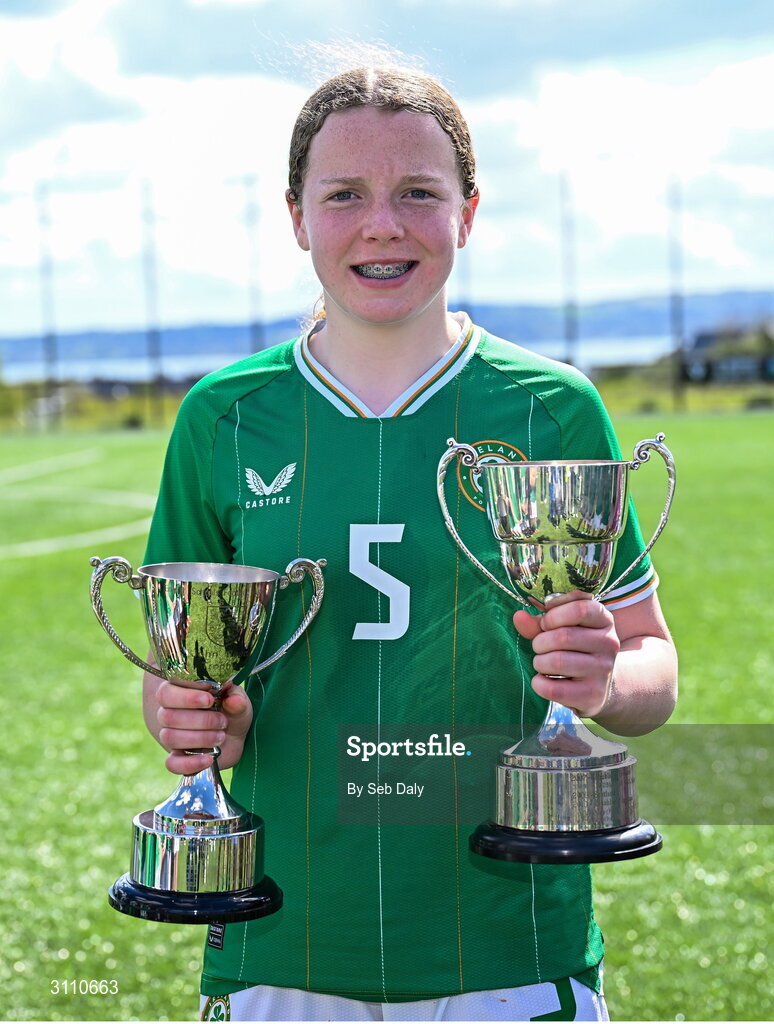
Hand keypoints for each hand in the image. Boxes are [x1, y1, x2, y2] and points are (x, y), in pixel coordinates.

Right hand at [155, 679, 253, 773]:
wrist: (233, 736)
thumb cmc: (230, 712)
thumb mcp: (238, 701)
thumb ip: (237, 699)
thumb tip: (234, 701)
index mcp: (179, 693)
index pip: (165, 693)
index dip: (185, 697)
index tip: (209, 699)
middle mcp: (169, 714)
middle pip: (167, 717)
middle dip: (200, 720)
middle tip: (222, 721)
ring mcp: (171, 737)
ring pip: (170, 737)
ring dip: (199, 738)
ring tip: (220, 736)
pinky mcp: (177, 758)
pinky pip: (172, 764)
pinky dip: (190, 763)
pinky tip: (209, 759)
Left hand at [513, 591, 619, 718]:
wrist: (598, 686)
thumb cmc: (575, 649)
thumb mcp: (563, 629)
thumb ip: (540, 622)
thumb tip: (519, 616)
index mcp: (604, 620)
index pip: (580, 608)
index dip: (554, 615)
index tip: (545, 623)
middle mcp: (609, 643)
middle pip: (564, 636)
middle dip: (540, 641)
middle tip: (539, 647)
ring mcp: (603, 670)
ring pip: (557, 661)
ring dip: (539, 662)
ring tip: (542, 663)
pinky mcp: (592, 695)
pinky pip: (553, 689)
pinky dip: (539, 684)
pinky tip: (542, 680)